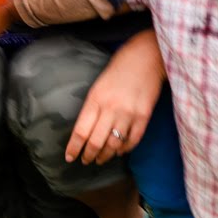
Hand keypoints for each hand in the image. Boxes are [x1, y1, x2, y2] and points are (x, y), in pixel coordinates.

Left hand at [65, 49, 162, 164]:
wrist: (147, 56)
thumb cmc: (120, 68)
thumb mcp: (98, 85)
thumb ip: (92, 107)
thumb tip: (86, 131)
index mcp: (96, 99)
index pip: (81, 131)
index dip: (74, 148)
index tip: (69, 157)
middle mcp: (111, 108)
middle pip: (96, 142)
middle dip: (89, 155)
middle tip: (86, 161)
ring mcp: (129, 113)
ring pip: (114, 145)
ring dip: (106, 156)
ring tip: (101, 159)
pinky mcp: (145, 116)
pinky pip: (133, 140)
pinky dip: (125, 149)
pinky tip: (120, 151)